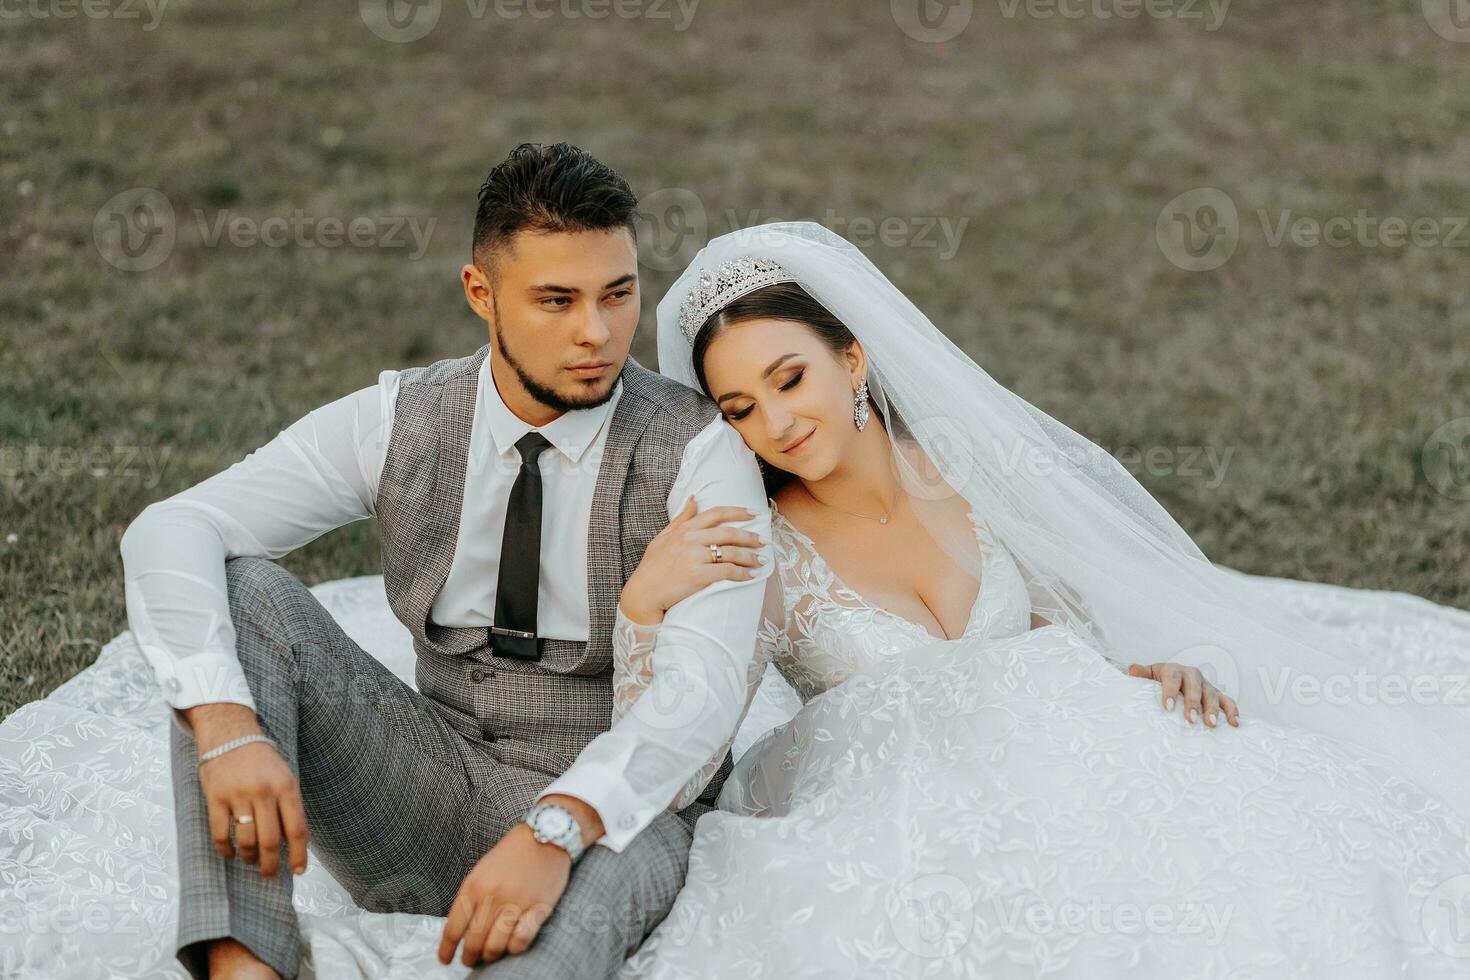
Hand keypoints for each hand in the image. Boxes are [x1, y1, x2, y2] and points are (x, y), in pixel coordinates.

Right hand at [182, 702, 309, 876]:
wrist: (230, 734)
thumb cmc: (262, 760)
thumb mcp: (284, 776)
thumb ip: (287, 806)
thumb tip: (288, 844)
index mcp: (286, 786)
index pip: (297, 828)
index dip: (298, 854)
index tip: (297, 871)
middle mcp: (264, 791)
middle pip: (270, 840)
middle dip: (270, 864)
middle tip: (269, 875)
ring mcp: (238, 794)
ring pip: (246, 840)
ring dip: (249, 856)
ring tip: (250, 859)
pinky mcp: (215, 797)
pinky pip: (220, 833)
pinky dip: (225, 850)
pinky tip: (229, 854)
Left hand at [437, 823, 571, 967]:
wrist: (546, 835)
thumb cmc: (512, 853)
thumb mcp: (482, 870)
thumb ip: (471, 897)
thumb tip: (461, 929)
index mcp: (474, 886)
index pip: (453, 928)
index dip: (447, 949)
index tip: (445, 960)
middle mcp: (492, 897)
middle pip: (473, 942)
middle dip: (469, 957)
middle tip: (470, 961)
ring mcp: (516, 903)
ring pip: (495, 946)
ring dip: (490, 957)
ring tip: (490, 957)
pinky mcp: (538, 908)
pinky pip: (521, 941)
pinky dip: (514, 950)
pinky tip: (511, 947)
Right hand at [620, 496, 766, 625]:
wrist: (643, 593)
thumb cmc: (652, 566)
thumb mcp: (663, 537)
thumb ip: (681, 518)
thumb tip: (694, 498)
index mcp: (685, 529)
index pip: (716, 513)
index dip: (738, 512)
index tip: (754, 514)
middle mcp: (691, 539)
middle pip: (729, 533)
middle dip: (751, 536)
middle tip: (765, 541)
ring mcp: (695, 557)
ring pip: (731, 552)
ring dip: (750, 557)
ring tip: (761, 561)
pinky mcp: (699, 576)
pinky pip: (728, 572)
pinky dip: (743, 574)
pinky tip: (751, 576)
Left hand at [1126, 662, 1239, 727]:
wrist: (1174, 677)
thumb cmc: (1159, 680)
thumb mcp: (1150, 675)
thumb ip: (1142, 673)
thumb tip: (1132, 669)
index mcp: (1173, 670)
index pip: (1172, 678)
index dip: (1170, 692)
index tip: (1167, 707)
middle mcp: (1192, 675)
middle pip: (1194, 687)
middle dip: (1193, 703)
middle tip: (1191, 719)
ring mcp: (1206, 684)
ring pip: (1211, 695)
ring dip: (1213, 709)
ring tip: (1211, 724)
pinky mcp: (1217, 694)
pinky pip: (1228, 701)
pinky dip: (1233, 711)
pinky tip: (1235, 723)